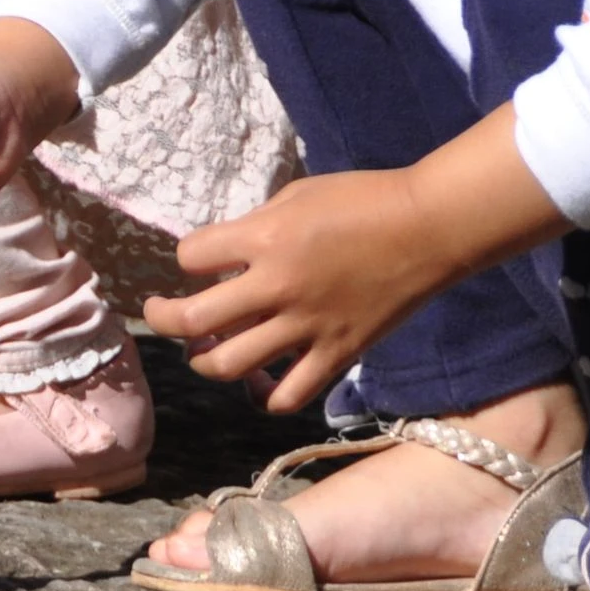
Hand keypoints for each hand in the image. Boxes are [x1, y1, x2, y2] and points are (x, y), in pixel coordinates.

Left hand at [141, 109, 569, 411]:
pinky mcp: (336, 355)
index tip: (198, 259)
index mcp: (265, 239)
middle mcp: (277, 287)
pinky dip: (266, 395)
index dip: (188, 257)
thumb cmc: (363, 199)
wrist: (428, 228)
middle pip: (193, 320)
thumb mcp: (296, 195)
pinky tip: (261, 382)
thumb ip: (255, 226)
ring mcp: (306, 327)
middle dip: (164, 317)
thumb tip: (225, 255)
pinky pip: (287, 395)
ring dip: (205, 359)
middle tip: (160, 312)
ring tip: (205, 350)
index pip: (191, 257)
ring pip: (229, 365)